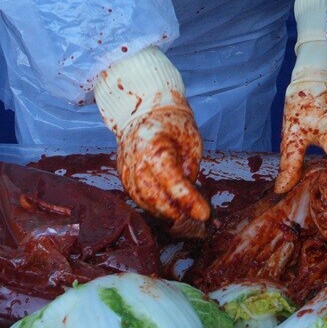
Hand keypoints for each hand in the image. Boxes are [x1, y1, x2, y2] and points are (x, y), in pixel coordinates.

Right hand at [115, 104, 209, 225]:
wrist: (143, 110)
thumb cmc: (172, 122)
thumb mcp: (191, 141)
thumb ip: (190, 168)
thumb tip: (189, 195)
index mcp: (156, 148)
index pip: (173, 182)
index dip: (189, 201)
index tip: (204, 214)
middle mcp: (136, 161)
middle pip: (155, 197)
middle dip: (176, 211)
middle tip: (195, 217)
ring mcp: (126, 169)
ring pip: (143, 201)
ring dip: (163, 212)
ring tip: (182, 214)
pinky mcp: (122, 174)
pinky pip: (136, 196)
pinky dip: (151, 205)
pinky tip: (165, 207)